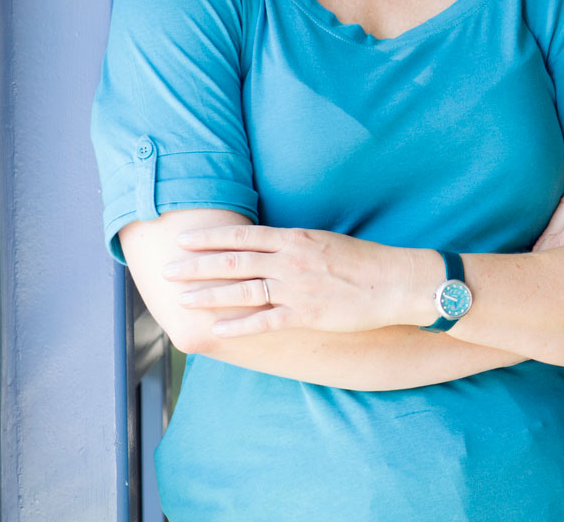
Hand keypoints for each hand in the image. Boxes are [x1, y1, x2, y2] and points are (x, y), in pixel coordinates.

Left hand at [164, 225, 421, 337]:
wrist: (396, 281)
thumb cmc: (365, 261)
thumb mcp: (326, 242)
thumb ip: (294, 245)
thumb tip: (268, 247)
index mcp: (295, 238)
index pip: (242, 235)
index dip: (210, 237)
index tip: (184, 238)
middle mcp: (290, 260)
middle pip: (233, 261)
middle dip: (196, 265)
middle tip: (167, 268)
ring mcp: (296, 287)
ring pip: (242, 290)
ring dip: (208, 294)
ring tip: (182, 298)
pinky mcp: (306, 314)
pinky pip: (264, 321)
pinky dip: (238, 325)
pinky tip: (217, 328)